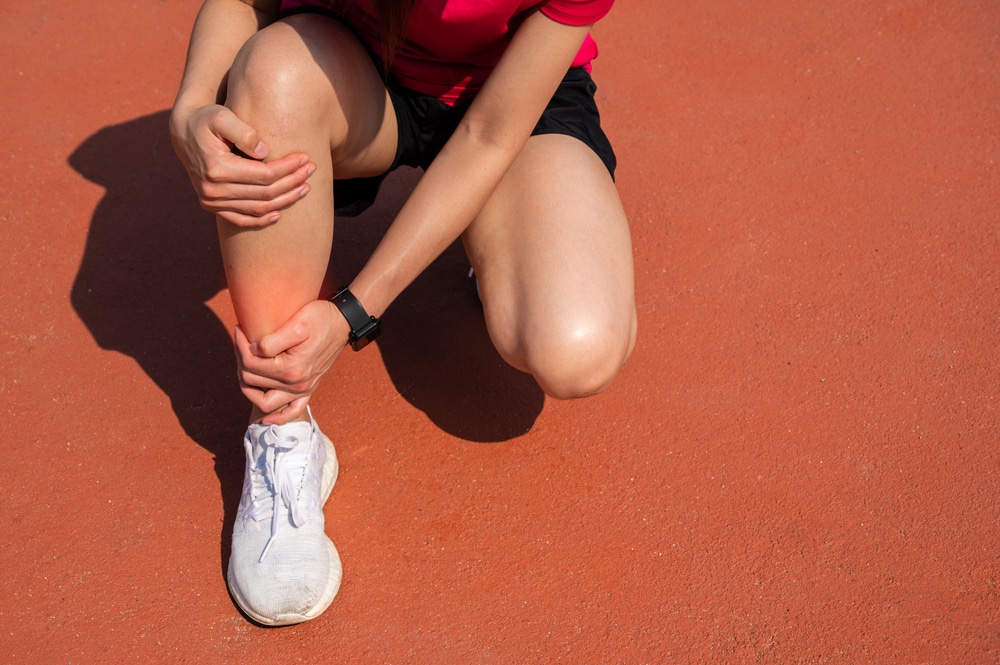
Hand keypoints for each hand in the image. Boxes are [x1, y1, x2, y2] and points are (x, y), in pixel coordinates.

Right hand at [169, 104, 315, 226]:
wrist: (184, 132)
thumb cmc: (206, 119)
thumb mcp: (221, 116)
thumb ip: (242, 131)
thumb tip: (263, 151)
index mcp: (216, 168)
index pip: (264, 175)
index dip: (288, 168)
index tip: (305, 158)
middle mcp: (212, 190)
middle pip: (265, 193)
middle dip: (292, 182)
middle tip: (311, 170)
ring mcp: (211, 201)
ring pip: (257, 208)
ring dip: (284, 200)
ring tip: (305, 188)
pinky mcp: (211, 206)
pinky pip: (240, 220)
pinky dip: (261, 220)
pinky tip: (280, 214)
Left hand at [234, 300, 349, 423]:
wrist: (343, 323)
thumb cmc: (320, 319)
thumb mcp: (296, 324)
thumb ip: (272, 341)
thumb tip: (253, 351)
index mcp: (291, 369)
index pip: (251, 364)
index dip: (240, 346)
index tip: (239, 329)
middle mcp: (297, 384)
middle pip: (252, 380)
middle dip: (240, 360)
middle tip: (240, 342)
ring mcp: (303, 389)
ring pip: (264, 401)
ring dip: (248, 386)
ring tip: (244, 366)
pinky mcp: (309, 388)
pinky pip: (292, 412)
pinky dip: (277, 418)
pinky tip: (265, 418)